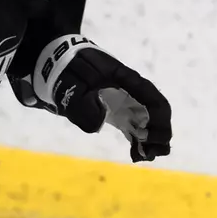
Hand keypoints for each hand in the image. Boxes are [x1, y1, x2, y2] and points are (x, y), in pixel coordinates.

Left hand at [35, 35, 171, 161]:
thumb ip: (84, 105)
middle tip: (149, 154)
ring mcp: (126, 103)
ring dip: (151, 142)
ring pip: (148, 123)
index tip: (149, 139)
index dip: (159, 122)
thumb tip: (99, 124)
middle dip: (159, 136)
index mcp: (129, 81)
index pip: (155, 102)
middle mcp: (133, 93)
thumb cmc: (68, 69)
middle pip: (157, 115)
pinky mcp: (117, 112)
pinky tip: (135, 155)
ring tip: (143, 157)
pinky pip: (135, 128)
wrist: (57, 60)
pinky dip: (138, 142)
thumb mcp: (72, 85)